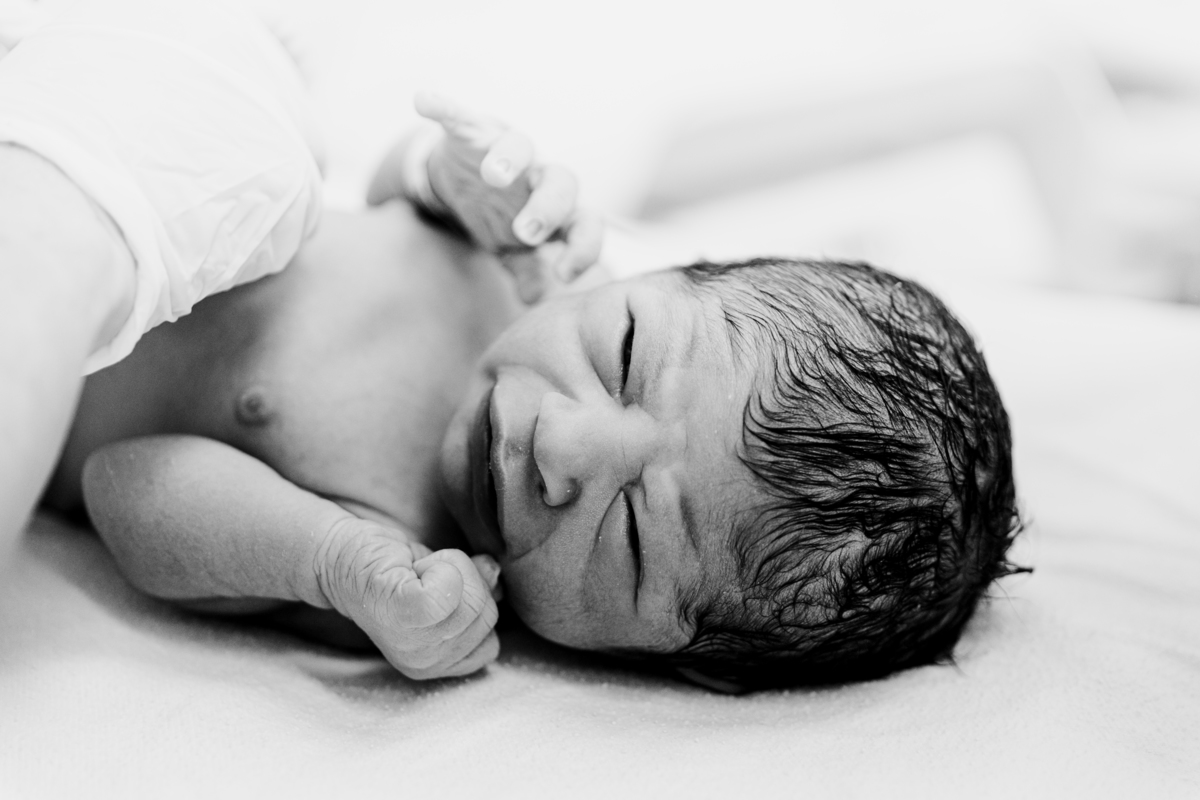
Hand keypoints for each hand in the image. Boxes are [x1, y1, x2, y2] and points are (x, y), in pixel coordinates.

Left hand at [314, 519, 501, 679]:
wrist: (338, 554)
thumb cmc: (392, 569)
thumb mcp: (445, 584)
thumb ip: (476, 588)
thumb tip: (494, 573)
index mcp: (435, 666)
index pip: (490, 643)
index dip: (474, 604)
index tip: (441, 590)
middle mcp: (425, 665)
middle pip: (487, 616)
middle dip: (465, 580)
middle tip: (425, 577)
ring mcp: (414, 644)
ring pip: (474, 597)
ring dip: (451, 567)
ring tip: (417, 573)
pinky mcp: (404, 612)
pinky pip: (453, 585)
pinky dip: (440, 563)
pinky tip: (413, 568)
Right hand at [368, 93, 602, 302]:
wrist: (465, 179)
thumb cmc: (499, 216)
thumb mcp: (512, 249)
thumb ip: (526, 270)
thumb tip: (534, 297)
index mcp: (556, 208)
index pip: (585, 222)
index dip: (583, 247)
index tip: (565, 273)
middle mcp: (539, 175)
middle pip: (561, 180)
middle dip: (547, 208)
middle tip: (526, 233)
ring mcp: (506, 149)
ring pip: (519, 145)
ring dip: (509, 157)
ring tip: (493, 173)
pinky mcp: (471, 131)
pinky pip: (459, 116)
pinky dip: (442, 107)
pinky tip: (423, 101)